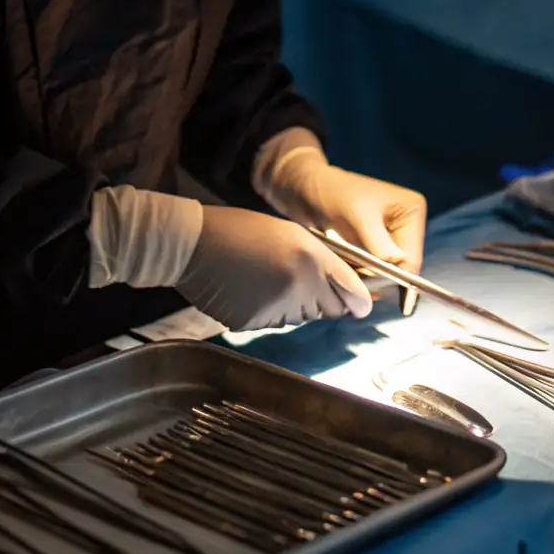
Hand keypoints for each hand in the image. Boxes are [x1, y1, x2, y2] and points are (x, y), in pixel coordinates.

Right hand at [176, 206, 372, 330]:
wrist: (192, 244)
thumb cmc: (244, 230)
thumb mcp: (294, 234)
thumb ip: (330, 264)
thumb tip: (360, 300)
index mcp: (309, 261)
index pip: (352, 296)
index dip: (355, 297)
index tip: (356, 299)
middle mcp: (297, 289)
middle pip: (328, 310)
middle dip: (322, 298)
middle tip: (297, 276)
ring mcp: (274, 310)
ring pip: (302, 317)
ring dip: (295, 304)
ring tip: (268, 278)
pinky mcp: (252, 324)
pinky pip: (274, 324)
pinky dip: (269, 311)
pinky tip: (251, 290)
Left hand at [256, 144, 426, 270]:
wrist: (303, 189)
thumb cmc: (331, 192)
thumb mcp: (356, 214)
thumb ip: (378, 242)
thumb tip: (399, 265)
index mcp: (412, 211)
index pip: (412, 256)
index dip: (401, 279)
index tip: (387, 298)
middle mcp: (406, 225)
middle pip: (402, 268)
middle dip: (380, 279)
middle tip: (356, 283)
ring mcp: (390, 237)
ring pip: (386, 273)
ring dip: (367, 278)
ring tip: (346, 273)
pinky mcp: (373, 247)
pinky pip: (372, 271)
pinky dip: (359, 274)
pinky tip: (344, 271)